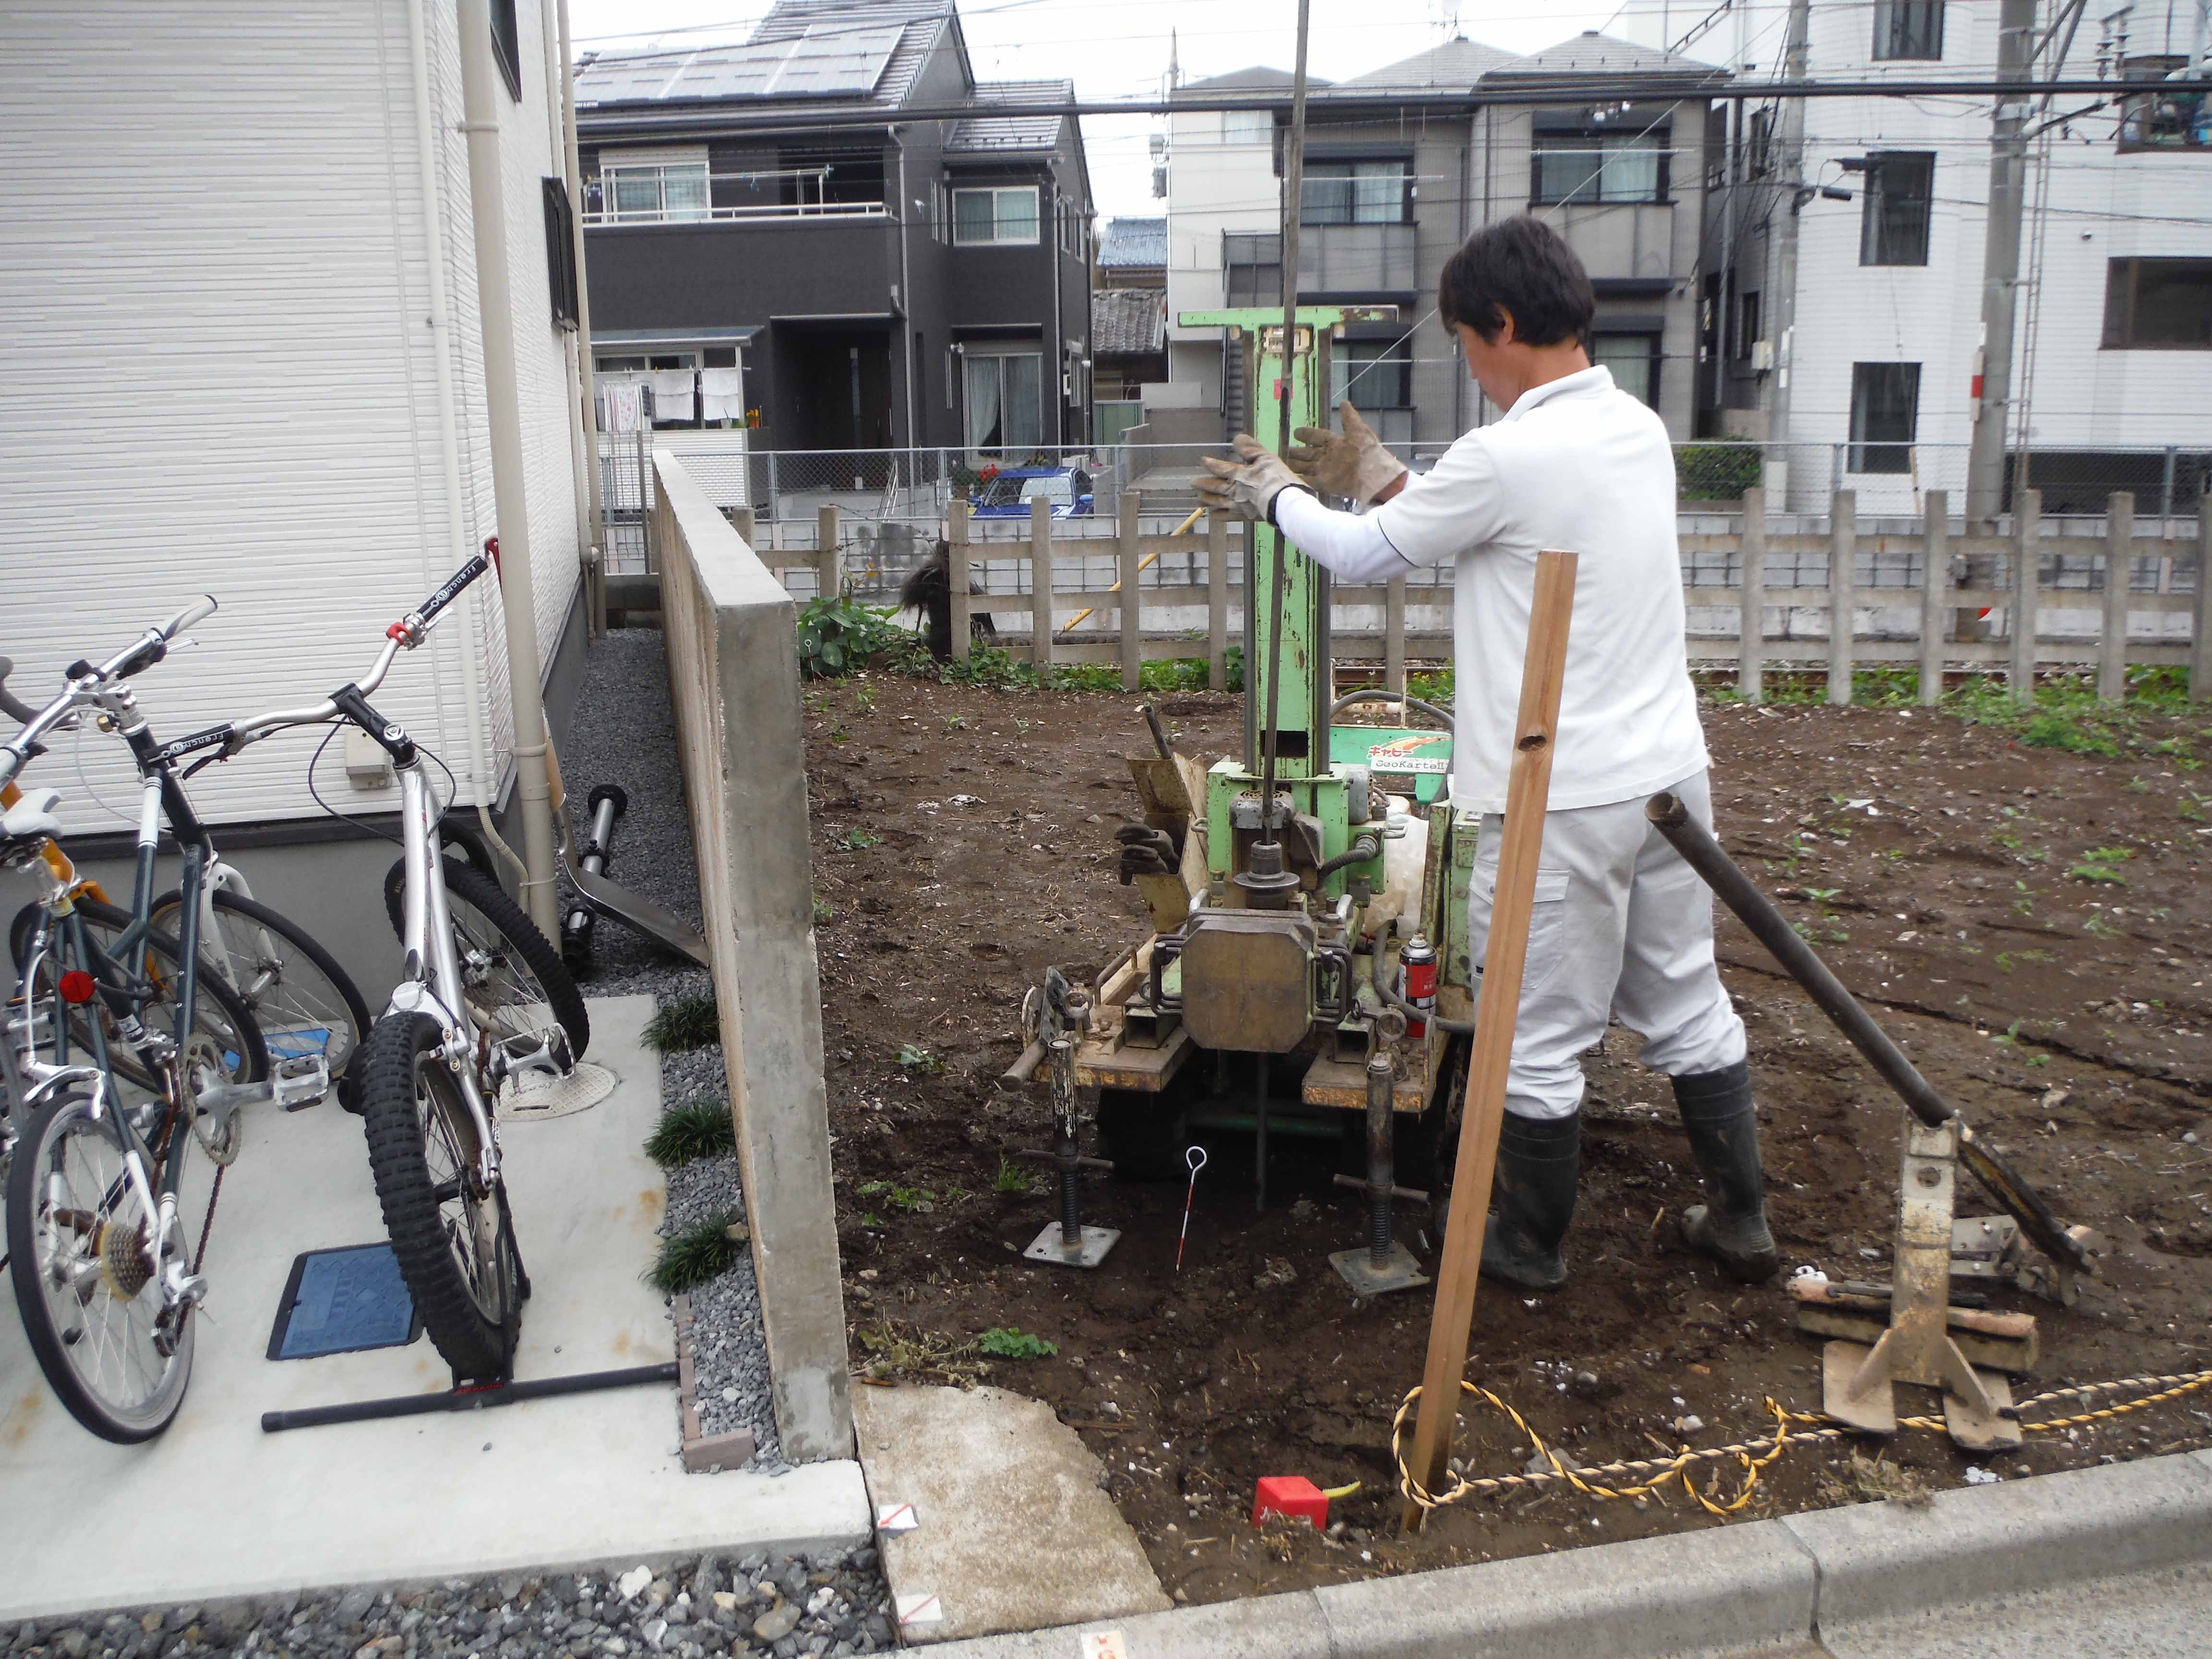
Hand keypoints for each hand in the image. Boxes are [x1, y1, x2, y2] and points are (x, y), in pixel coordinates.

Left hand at [1191, 434, 1306, 522]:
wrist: (1283, 502)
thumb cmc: (1275, 477)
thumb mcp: (1264, 456)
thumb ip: (1249, 448)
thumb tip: (1236, 440)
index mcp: (1238, 474)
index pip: (1220, 468)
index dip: (1211, 464)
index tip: (1202, 461)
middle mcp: (1233, 490)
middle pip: (1214, 486)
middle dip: (1203, 484)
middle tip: (1193, 483)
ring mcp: (1237, 505)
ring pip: (1217, 502)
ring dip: (1207, 500)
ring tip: (1199, 499)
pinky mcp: (1244, 517)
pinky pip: (1226, 517)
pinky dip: (1218, 515)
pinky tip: (1213, 515)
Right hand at [1285, 400, 1408, 505]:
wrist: (1372, 475)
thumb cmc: (1365, 451)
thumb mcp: (1357, 430)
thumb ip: (1349, 417)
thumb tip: (1344, 402)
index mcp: (1336, 443)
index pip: (1318, 437)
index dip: (1308, 434)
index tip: (1296, 432)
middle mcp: (1329, 457)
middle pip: (1310, 453)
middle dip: (1298, 452)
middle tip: (1285, 450)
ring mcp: (1326, 471)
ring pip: (1307, 467)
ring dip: (1296, 465)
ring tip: (1283, 463)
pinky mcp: (1325, 484)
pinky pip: (1310, 482)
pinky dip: (1300, 480)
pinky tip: (1290, 477)